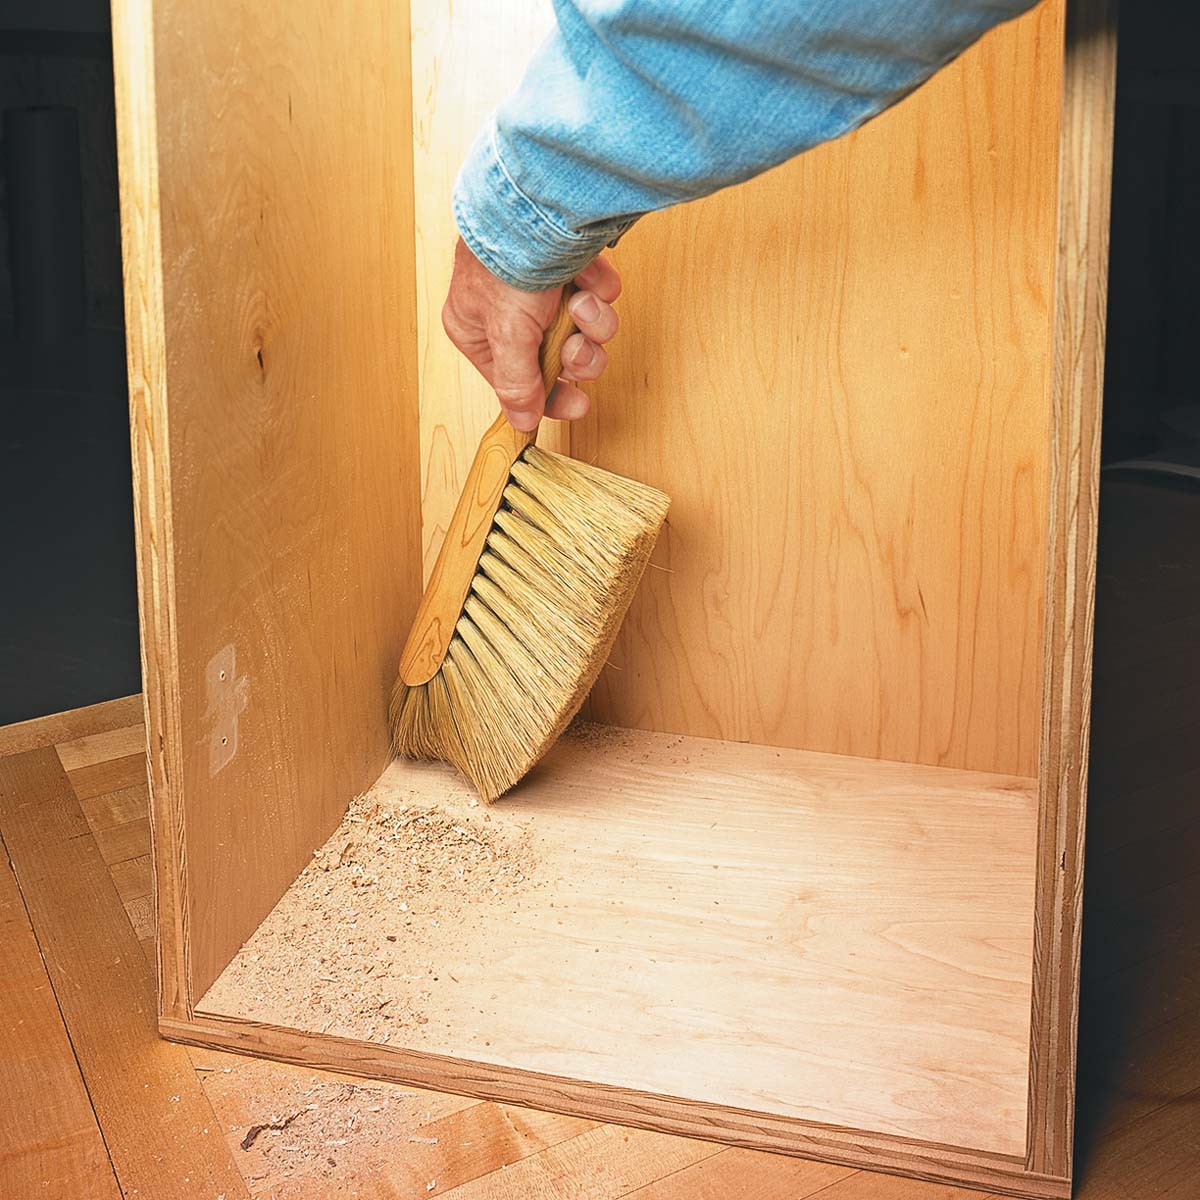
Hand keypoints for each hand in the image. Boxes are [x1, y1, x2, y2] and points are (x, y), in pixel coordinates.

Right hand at [441, 238, 620, 431]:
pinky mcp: (571, 266)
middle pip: (558, 359)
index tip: (576, 405)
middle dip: (577, 355)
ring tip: (583, 301)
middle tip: (579, 346)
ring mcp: (542, 289)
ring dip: (591, 322)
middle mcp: (508, 313)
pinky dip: (599, 288)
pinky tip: (588, 274)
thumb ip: (516, 384)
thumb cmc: (508, 262)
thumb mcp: (508, 335)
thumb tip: (521, 422)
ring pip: (584, 331)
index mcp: (477, 331)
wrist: (537, 199)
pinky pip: (598, 296)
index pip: (517, 381)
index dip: (550, 397)